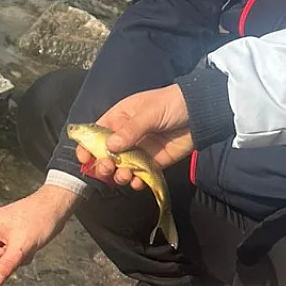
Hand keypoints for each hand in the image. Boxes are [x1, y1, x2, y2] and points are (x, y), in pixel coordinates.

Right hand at [0, 184, 77, 285]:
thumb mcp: (21, 246)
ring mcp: (4, 234)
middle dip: (3, 260)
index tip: (4, 253)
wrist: (56, 207)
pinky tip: (32, 246)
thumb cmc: (39, 218)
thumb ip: (5, 265)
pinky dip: (22, 255)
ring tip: (27, 246)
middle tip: (17, 250)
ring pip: (1, 258)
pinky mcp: (15, 238)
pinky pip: (12, 255)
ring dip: (15, 258)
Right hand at [75, 86, 193, 188]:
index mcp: (120, 118)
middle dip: (103, 164)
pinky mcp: (153, 163)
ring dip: (118, 175)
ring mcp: (139, 150)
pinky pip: (139, 175)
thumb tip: (110, 147)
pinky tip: (137, 182)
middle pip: (105, 154)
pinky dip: (135, 181)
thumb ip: (130, 130)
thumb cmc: (172, 104)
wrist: (200, 113)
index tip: (84, 158)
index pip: (97, 133)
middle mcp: (126, 136)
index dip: (87, 146)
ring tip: (124, 176)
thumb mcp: (150, 112)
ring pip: (120, 168)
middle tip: (107, 168)